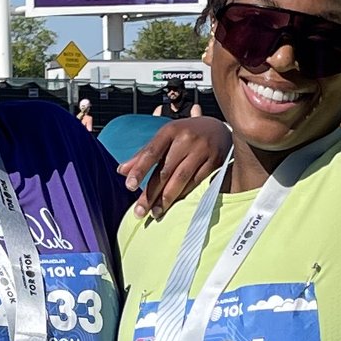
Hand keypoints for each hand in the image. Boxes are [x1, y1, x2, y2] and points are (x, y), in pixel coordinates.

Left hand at [117, 110, 231, 215]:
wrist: (219, 128)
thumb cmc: (186, 134)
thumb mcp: (165, 137)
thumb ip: (144, 154)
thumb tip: (121, 171)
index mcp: (170, 131)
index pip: (151, 152)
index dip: (139, 169)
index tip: (129, 186)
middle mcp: (186, 139)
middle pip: (165, 170)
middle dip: (151, 193)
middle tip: (139, 211)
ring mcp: (202, 150)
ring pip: (180, 179)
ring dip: (166, 198)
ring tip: (155, 213)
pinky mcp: (215, 160)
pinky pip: (196, 182)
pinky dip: (184, 194)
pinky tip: (174, 204)